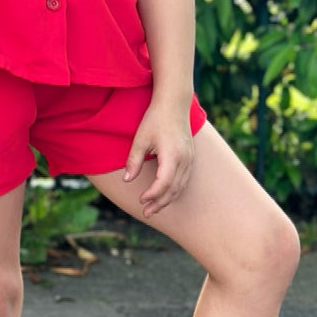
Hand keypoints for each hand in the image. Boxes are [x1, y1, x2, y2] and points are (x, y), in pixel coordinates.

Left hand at [123, 100, 193, 218]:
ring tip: (153, 208)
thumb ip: (134, 160)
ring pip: (180, 186)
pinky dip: (174, 190)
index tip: (141, 200)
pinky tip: (164, 195)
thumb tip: (127, 180)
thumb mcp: (140, 138)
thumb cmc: (155, 119)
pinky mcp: (190, 157)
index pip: (163, 183)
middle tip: (146, 213)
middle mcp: (185, 159)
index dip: (152, 194)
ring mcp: (190, 159)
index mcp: (172, 155)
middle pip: (173, 189)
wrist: (174, 104)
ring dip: (167, 199)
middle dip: (160, 203)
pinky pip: (184, 180)